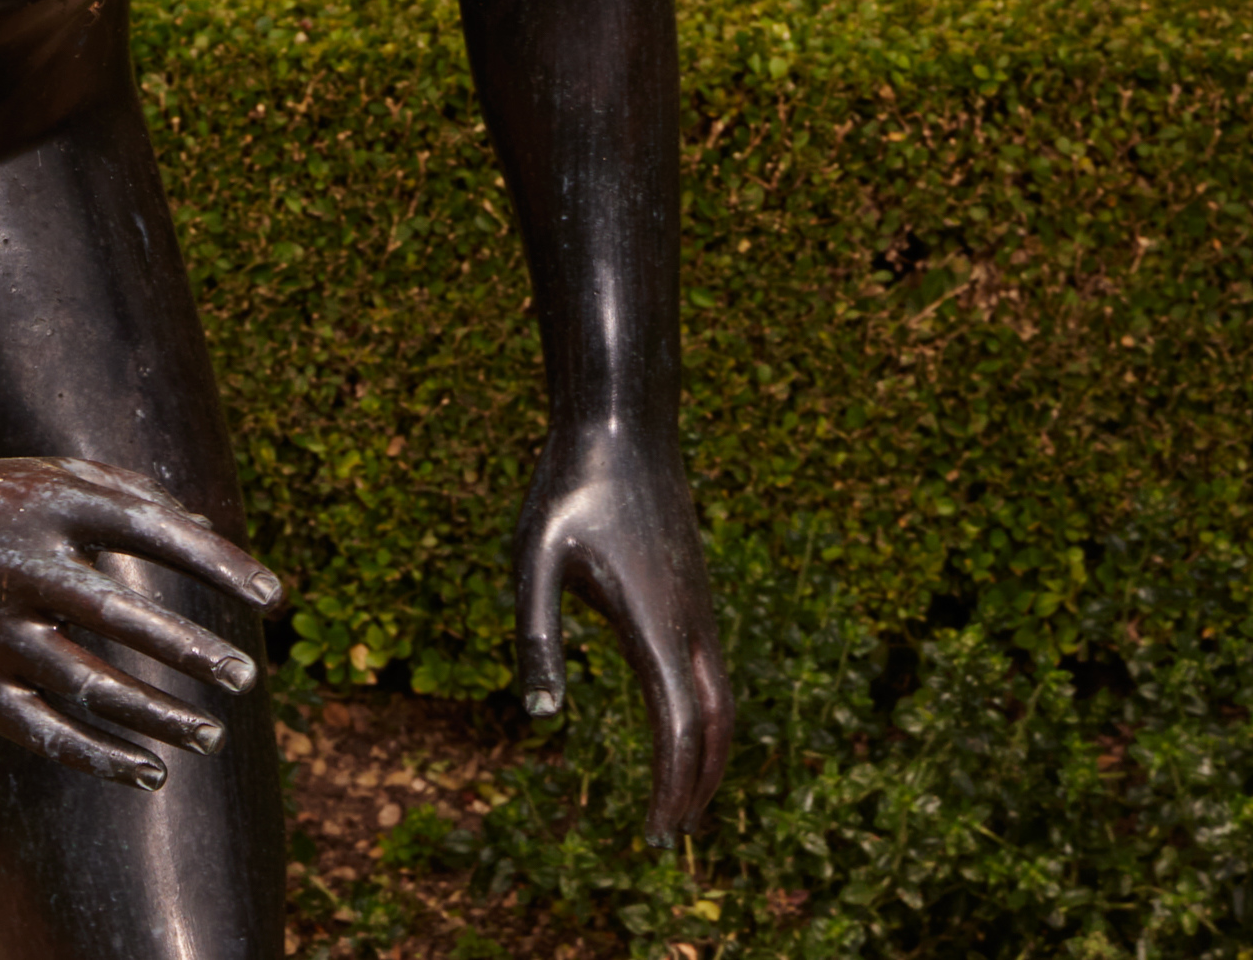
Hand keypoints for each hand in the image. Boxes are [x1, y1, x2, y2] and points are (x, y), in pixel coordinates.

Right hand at [0, 453, 278, 787]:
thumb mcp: (45, 480)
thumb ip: (123, 494)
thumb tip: (203, 525)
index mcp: (49, 503)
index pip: (152, 529)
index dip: (218, 562)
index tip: (272, 598)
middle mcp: (23, 566)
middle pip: (124, 615)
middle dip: (193, 652)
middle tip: (247, 677)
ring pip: (93, 687)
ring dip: (159, 716)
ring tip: (211, 732)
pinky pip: (50, 734)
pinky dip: (104, 758)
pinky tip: (151, 770)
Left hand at [514, 410, 730, 838]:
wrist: (623, 424)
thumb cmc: (570, 488)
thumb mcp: (533, 557)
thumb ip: (536, 636)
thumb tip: (540, 720)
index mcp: (652, 626)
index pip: (677, 731)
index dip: (669, 789)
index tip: (651, 833)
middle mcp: (689, 625)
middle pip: (715, 728)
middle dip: (698, 786)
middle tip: (668, 834)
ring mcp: (700, 608)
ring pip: (724, 700)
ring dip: (709, 754)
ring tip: (681, 796)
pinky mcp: (696, 593)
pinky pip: (714, 671)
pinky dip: (708, 716)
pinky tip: (679, 723)